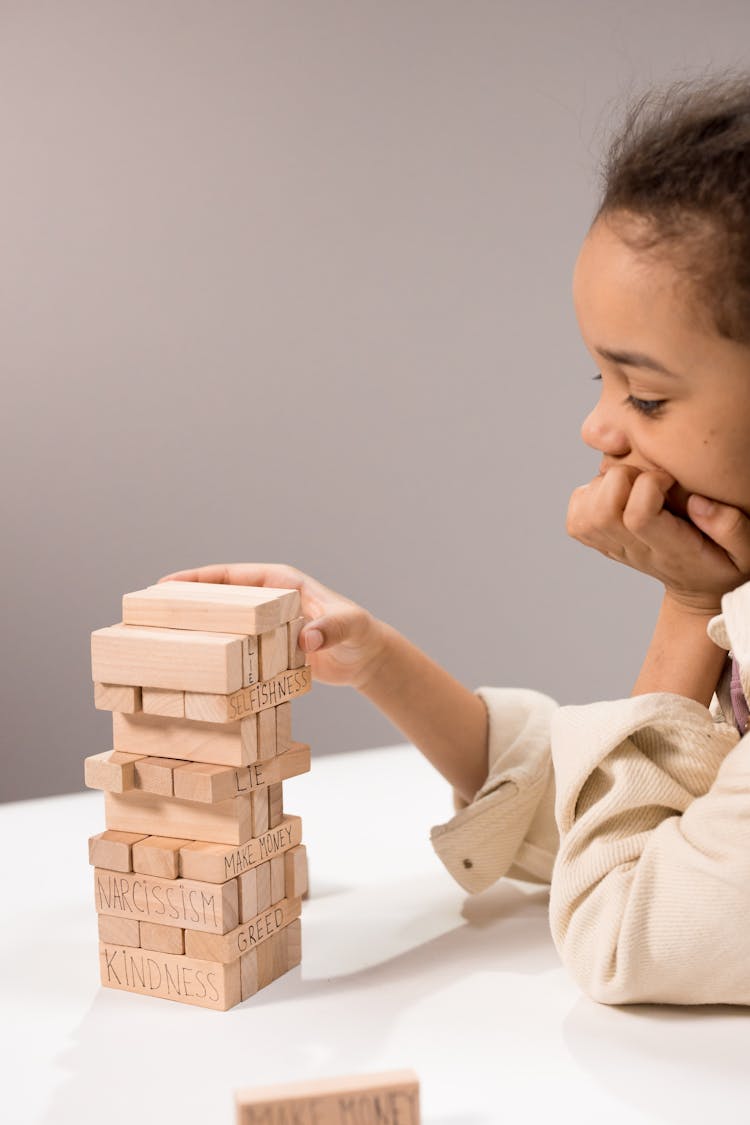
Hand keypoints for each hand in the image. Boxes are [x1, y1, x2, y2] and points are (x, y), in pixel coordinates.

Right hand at [156, 563, 387, 689]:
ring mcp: (264, 625)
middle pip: (217, 597)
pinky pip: (233, 647)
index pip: (230, 575)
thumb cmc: (360, 634)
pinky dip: (214, 654)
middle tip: (146, 611)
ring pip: (222, 623)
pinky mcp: (265, 648)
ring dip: (195, 628)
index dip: (196, 579)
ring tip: (158, 637)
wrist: (365, 658)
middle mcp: (267, 600)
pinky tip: (193, 667)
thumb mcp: (349, 627)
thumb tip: (307, 639)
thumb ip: (331, 629)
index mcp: (280, 583)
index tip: (164, 585)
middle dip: (184, 602)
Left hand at [566, 466, 749, 615]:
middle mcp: (634, 550)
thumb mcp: (747, 552)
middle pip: (603, 510)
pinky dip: (590, 495)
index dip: (650, 485)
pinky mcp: (600, 542)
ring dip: (606, 485)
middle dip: (623, 478)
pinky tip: (618, 494)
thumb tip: (697, 502)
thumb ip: (732, 528)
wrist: (699, 590)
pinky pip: (576, 514)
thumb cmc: (725, 563)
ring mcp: (613, 548)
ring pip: (585, 510)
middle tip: (648, 477)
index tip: (670, 478)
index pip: (638, 517)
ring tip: (634, 485)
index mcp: (670, 549)